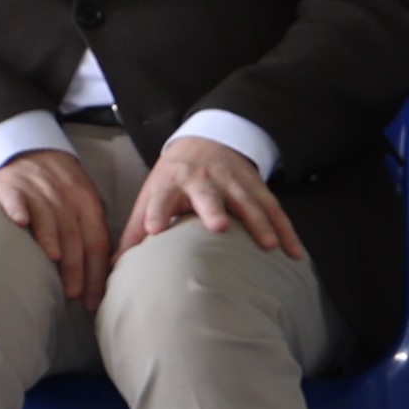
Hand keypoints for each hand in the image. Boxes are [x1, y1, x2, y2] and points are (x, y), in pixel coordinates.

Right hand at [0, 143, 111, 304]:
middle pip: (74, 235)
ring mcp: (37, 190)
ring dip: (51, 238)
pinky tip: (20, 222)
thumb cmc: (57, 186)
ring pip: (48, 217)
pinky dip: (18, 209)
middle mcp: (65, 197)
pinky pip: (16, 199)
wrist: (27, 149)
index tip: (93, 300)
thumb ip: (90, 230)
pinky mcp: (11, 186)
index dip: (96, 272)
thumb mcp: (82, 201)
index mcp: (87, 204)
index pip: (96, 241)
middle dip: (76, 266)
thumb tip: (104, 274)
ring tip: (53, 260)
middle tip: (74, 293)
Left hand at [127, 132, 303, 261]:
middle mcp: (201, 180)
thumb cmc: (173, 180)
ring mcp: (232, 182)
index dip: (156, 212)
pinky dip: (286, 231)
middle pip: (207, 194)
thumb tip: (114, 267)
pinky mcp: (256, 188)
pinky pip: (273, 210)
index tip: (153, 229)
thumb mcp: (152, 195)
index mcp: (171, 183)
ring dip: (259, 223)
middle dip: (213, 208)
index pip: (160, 197)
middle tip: (219, 227)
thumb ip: (135, 231)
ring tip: (268, 246)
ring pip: (247, 202)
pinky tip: (294, 254)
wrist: (205, 141)